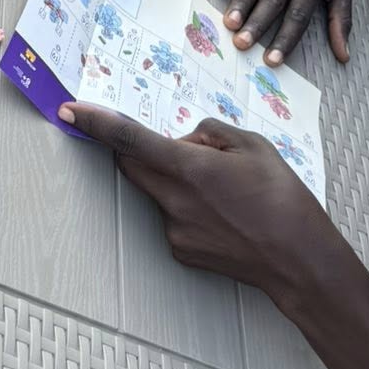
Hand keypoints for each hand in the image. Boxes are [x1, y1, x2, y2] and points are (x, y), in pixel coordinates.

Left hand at [61, 103, 337, 304]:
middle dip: (135, 149)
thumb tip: (188, 138)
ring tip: (222, 186)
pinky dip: (186, 205)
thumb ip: (211, 133)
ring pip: (157, 191)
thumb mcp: (253, 144)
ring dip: (172, 178)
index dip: (96, 123)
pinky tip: (224, 212)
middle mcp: (173, 201)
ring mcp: (174, 231)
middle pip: (132, 167)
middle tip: (174, 145)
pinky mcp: (181, 252)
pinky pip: (171, 216)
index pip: (129, 140)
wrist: (298, 259)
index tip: (70, 110)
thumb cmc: (282, 196)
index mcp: (189, 167)